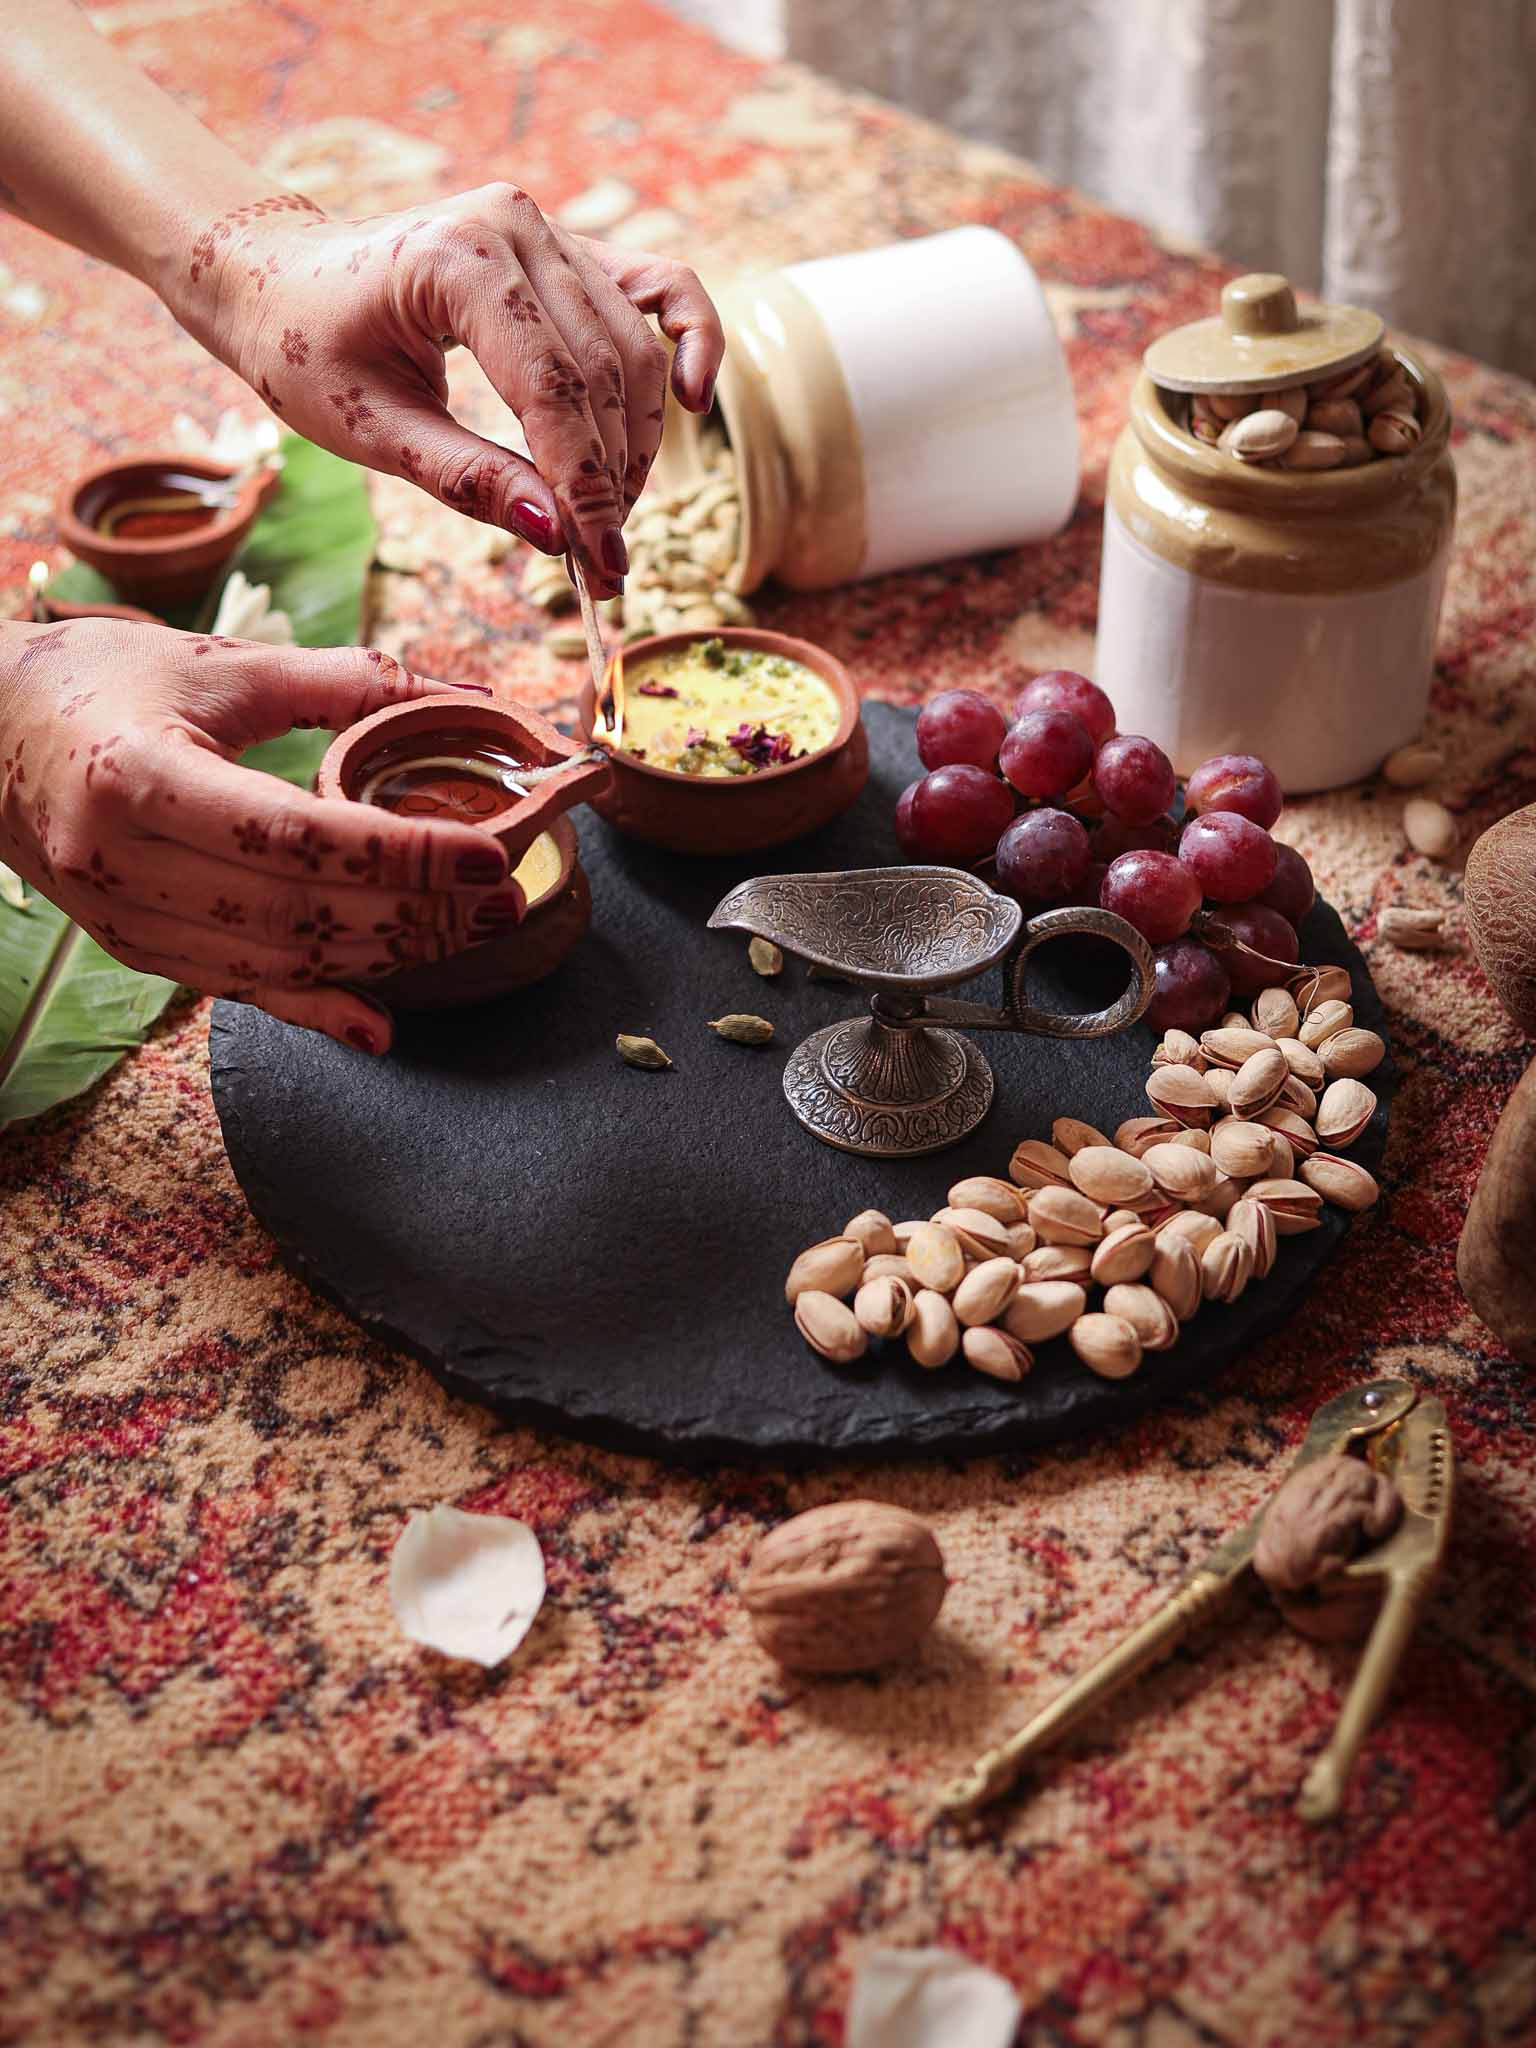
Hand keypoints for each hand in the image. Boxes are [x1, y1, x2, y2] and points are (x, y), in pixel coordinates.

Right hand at [0, 619, 527, 1051]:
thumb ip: (339, 681)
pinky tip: (381, 1024)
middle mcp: (123, 860)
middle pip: (295, 913)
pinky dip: (314, 1007)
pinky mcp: (134, 948)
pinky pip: (238, 990)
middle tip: (505, 900)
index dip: (400, 853)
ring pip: (275, 962)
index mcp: (140, 776)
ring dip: (383, 957)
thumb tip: (459, 695)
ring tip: (468, 933)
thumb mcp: (217, 663)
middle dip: (414, 914)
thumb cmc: (103, 680)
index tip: (486, 854)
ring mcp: (124, 917)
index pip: (295, 835)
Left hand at [166, 184, 724, 597]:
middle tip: (606, 562)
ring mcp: (548, 230)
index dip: (585, 487)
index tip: (600, 563)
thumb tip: (557, 535)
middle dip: (613, 479)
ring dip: (639, 442)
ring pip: (634, 349)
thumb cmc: (309, 351)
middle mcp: (515, 228)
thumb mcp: (371, 431)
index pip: (552, 391)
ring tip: (612, 518)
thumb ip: (467, 479)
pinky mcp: (569, 247)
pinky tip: (697, 398)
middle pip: (603, 373)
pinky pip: (659, 287)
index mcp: (456, 260)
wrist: (281, 280)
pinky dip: (690, 338)